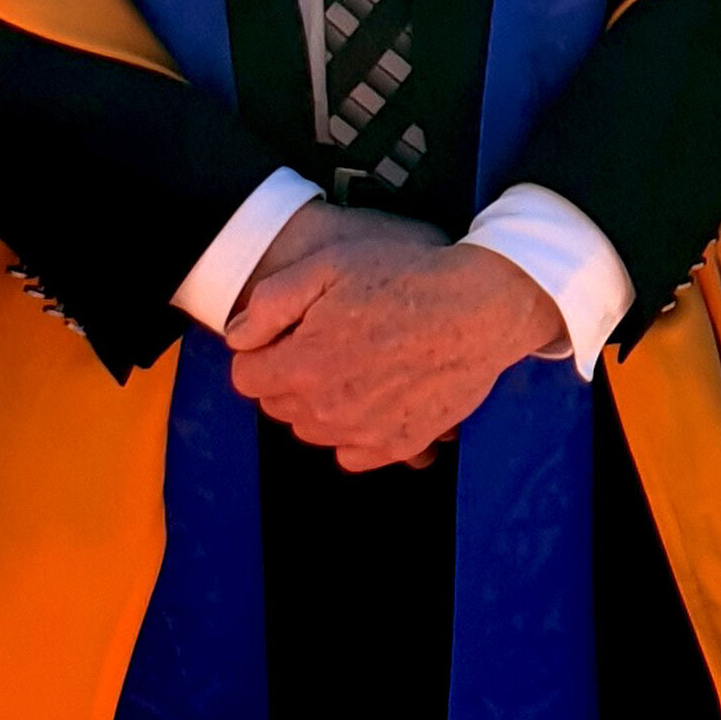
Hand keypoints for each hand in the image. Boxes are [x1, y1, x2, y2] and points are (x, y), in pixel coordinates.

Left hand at [224, 202, 563, 470]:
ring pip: (313, 430)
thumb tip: (239, 337)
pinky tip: (374, 396)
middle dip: (290, 376)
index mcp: (303, 366)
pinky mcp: (399, 445)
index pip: (246, 378)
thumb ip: (270, 302)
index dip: (262, 351)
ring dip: (321, 403)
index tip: (287, 334)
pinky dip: (354, 431)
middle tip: (326, 341)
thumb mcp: (330, 265)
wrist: (482, 307)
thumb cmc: (408, 278)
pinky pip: (352, 454)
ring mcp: (365, 433)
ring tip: (355, 363)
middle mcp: (328, 410)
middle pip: (279, 406)